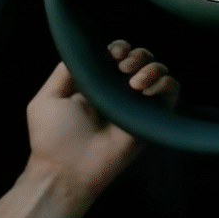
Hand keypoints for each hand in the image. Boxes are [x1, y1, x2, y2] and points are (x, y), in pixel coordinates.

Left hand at [24, 40, 177, 200]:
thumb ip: (65, 72)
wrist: (68, 169)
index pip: (118, 55)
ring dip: (151, 68)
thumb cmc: (53, 137)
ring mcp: (138, 103)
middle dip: (137, 55)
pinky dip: (165, 84)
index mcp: (97, 82)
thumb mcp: (47, 99)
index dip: (120, 48)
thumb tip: (86, 50)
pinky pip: (171, 91)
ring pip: (159, 71)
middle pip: (142, 58)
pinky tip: (147, 91)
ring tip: (135, 83)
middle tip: (124, 67)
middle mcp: (120, 89)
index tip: (115, 54)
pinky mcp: (153, 117)